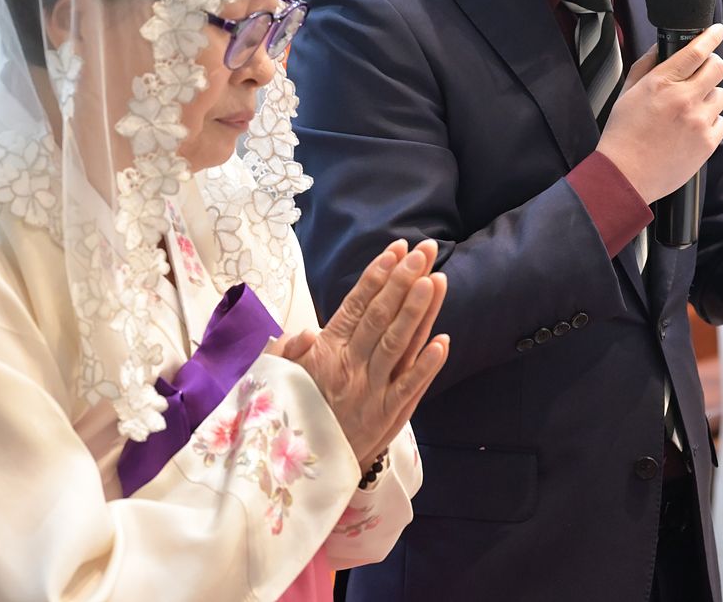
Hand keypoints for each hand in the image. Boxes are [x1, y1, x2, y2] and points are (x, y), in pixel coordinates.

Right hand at [276, 239, 448, 469]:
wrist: (299, 470)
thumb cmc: (291, 413)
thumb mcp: (278, 377)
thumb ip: (290, 352)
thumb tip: (306, 332)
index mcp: (326, 352)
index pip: (355, 306)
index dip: (376, 277)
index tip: (395, 250)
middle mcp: (350, 366)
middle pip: (381, 317)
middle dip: (403, 281)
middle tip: (424, 251)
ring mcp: (371, 391)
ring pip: (398, 344)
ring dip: (418, 311)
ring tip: (435, 280)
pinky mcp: (387, 416)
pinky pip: (409, 386)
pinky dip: (427, 364)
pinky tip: (444, 340)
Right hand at [597, 24, 722, 201]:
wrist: (626, 175)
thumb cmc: (622, 133)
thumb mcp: (627, 93)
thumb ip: (646, 65)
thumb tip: (662, 48)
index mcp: (661, 83)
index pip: (696, 51)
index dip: (711, 36)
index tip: (717, 31)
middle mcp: (684, 99)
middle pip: (718, 67)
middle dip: (712, 65)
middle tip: (703, 71)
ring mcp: (699, 122)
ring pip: (720, 95)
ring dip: (709, 96)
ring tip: (688, 109)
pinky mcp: (708, 143)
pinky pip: (721, 121)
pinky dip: (710, 121)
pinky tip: (691, 128)